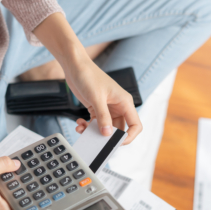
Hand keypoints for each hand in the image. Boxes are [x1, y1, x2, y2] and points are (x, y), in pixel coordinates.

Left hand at [31, 13, 141, 144]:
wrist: (75, 66)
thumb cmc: (88, 76)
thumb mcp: (96, 98)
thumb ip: (102, 117)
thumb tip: (107, 134)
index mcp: (124, 102)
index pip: (135, 125)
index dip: (129, 137)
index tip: (117, 143)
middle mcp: (118, 106)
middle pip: (119, 129)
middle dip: (107, 136)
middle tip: (96, 140)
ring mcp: (107, 108)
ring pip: (105, 128)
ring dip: (94, 132)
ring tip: (82, 129)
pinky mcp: (96, 108)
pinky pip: (95, 123)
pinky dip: (88, 126)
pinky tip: (79, 123)